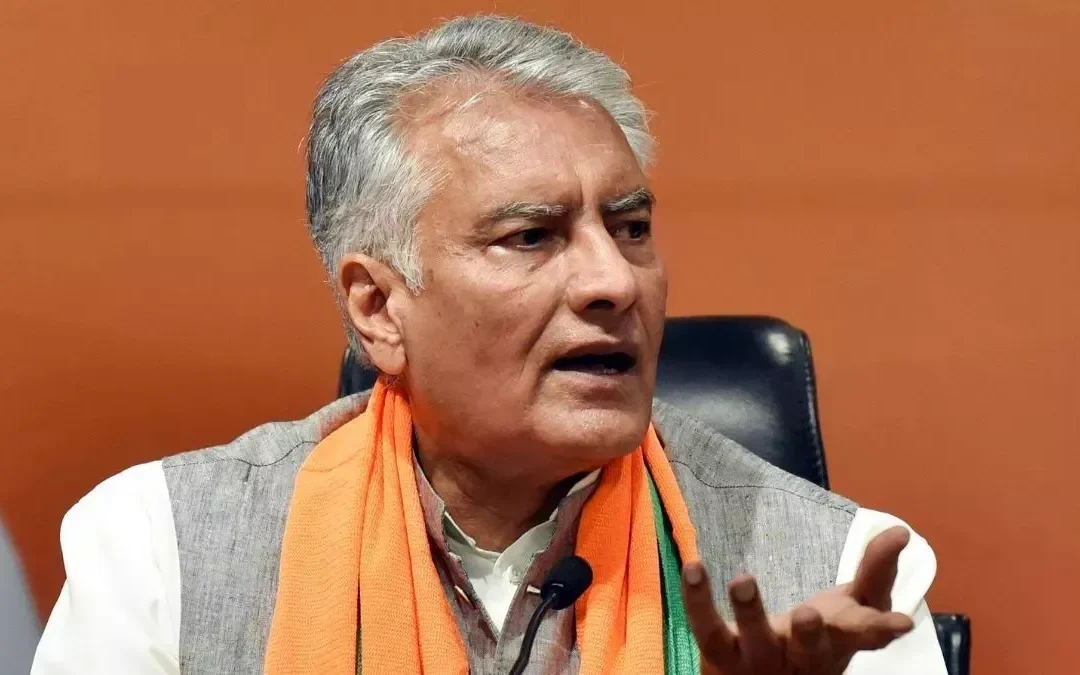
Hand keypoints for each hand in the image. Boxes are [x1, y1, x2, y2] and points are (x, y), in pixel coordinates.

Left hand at [682, 526, 914, 674]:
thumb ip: (875, 572)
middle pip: (808, 653)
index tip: (899, 624)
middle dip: (810, 637)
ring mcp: (758, 662)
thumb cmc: (816, 641)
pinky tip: (693, 568)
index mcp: (836, 646)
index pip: (860, 638)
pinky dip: (697, 600)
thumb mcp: (851, 609)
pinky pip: (707, 630)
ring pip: (754, 644)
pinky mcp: (720, 657)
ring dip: (749, 614)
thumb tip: (900, 531)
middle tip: (809, 613)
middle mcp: (799, 661)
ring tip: (743, 580)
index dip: (878, 630)